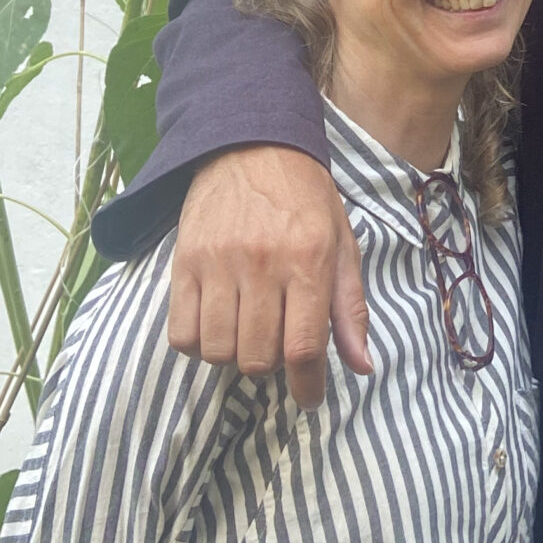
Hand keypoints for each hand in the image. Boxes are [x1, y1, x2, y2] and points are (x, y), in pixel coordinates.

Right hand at [167, 145, 370, 409]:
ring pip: (218, 351)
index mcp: (308, 261)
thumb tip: (361, 366)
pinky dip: (197, 343)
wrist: (252, 144)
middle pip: (258, 356)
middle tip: (276, 346)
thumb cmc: (306, 199)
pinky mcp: (183, 262)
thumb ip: (349, 308)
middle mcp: (262, 264)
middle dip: (271, 366)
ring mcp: (218, 264)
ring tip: (246, 333)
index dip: (308, 385)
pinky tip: (215, 325)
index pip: (304, 347)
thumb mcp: (342, 245)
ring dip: (233, 355)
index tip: (309, 398)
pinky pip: (180, 333)